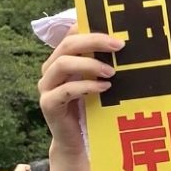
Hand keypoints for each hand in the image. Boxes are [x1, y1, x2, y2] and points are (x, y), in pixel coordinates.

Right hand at [38, 32, 123, 154]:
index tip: (115, 30)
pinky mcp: (48, 104)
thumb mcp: (97, 81)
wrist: (76, 142)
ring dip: (89, 64)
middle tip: (118, 45)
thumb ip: (102, 64)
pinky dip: (86, 86)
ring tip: (111, 71)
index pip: (70, 34)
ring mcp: (46, 87)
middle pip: (67, 44)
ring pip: (62, 64)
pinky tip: (104, 88)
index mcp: (60, 59)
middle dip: (94, 41)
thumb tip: (125, 45)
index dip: (90, 28)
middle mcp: (50, 70)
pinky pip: (65, 90)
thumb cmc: (90, 109)